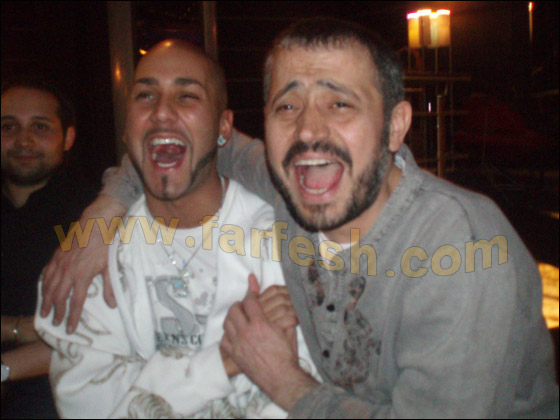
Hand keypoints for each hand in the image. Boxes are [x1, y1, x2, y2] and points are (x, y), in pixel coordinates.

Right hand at [40, 195, 124, 333]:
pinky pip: (47, 273)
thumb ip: (110, 287)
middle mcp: (68, 271)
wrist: (95, 224)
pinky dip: (44, 283)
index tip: (69, 328)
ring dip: (47, 300)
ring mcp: (60, 263)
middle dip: (57, 312)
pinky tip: (44, 289)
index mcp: (82, 276)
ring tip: (45, 311)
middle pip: (59, 297)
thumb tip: (113, 305)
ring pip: (49, 286)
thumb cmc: (105, 245)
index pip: (75, 302)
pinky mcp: (56, 255)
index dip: (72, 317)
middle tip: (55, 322)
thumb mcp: (110, 266)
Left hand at [221, 275, 316, 410]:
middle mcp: (246, 332)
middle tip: (243, 305)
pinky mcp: (235, 355)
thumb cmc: (287, 356)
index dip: (251, 294)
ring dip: (231, 317)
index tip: (252, 294)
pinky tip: (233, 334)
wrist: (281, 378)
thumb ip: (284, 315)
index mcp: (260, 324)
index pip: (249, 301)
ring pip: (226, 323)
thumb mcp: (288, 331)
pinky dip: (227, 334)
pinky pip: (224, 340)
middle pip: (234, 310)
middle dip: (238, 304)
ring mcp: (238, 344)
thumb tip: (286, 303)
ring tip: (238, 317)